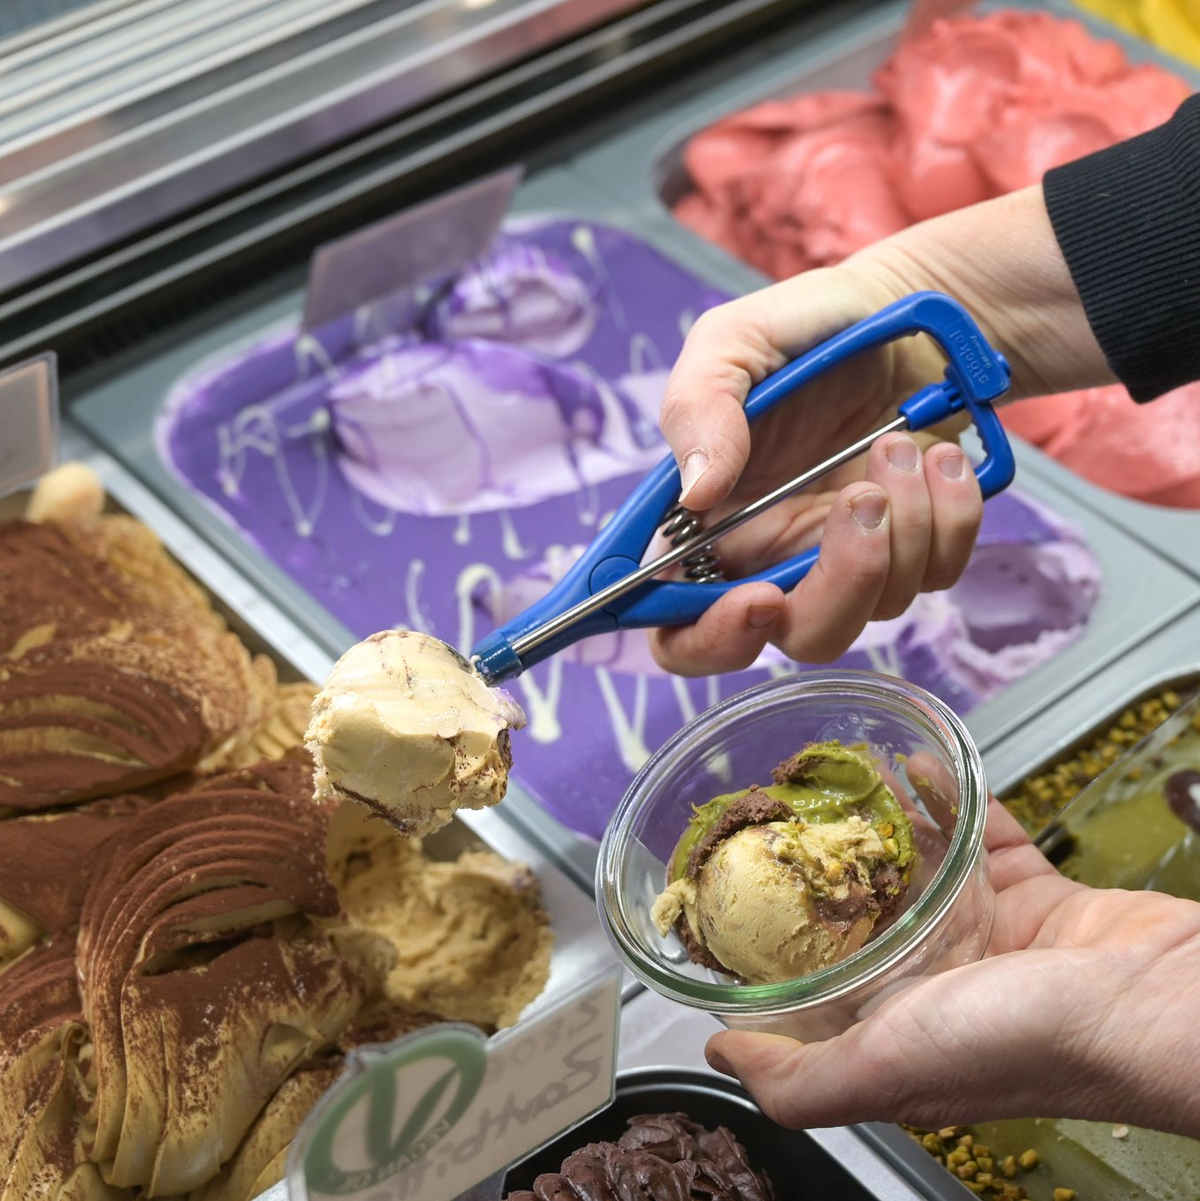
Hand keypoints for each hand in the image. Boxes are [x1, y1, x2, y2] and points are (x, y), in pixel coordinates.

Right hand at [651, 184, 1112, 673]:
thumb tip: (695, 493)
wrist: (906, 310)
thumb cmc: (804, 328)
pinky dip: (950, 514)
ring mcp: (847, 559)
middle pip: (794, 635)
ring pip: (875, 611)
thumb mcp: (733, 343)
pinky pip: (939, 572)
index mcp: (710, 527)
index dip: (708, 638)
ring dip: (902, 523)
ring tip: (898, 441)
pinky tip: (937, 456)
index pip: (680, 626)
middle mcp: (775, 557)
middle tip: (859, 504)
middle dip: (837, 587)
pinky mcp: (915, 549)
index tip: (756, 602)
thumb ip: (698, 410)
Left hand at [704, 798, 1199, 1138]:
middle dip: (828, 861)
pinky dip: (951, 799)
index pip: (821, 979)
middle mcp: (938, 982)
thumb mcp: (883, 1071)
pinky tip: (919, 766)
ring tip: (843, 773)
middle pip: (868, 911)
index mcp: (897, 1027)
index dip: (779, 935)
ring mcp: (988, 932)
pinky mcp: (1034, 893)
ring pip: (921, 864)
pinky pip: (981, 834)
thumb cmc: (1021, 1042)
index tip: (745, 879)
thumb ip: (797, 1080)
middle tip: (790, 806)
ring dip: (883, 819)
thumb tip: (719, 1054)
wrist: (1149, 1002)